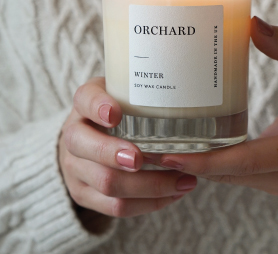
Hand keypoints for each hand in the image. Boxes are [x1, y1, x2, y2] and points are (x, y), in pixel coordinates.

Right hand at [59, 77, 196, 217]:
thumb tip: (183, 89)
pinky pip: (115, 208)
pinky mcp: (84, 194)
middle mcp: (73, 136)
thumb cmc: (116, 113)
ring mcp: (75, 168)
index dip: (98, 107)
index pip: (85, 99)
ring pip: (107, 184)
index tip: (115, 114)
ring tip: (183, 181)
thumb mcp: (120, 94)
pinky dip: (148, 203)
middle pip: (86, 147)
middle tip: (150, 158)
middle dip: (116, 154)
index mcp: (84, 105)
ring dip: (149, 185)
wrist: (86, 140)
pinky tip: (173, 194)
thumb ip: (141, 90)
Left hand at [154, 17, 277, 195]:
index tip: (170, 156)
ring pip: (231, 178)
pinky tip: (193, 149)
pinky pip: (237, 174)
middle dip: (191, 166)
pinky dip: (214, 165)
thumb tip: (253, 27)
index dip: (206, 161)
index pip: (245, 163)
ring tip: (164, 152)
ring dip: (199, 167)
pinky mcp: (274, 173)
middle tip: (153, 153)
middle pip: (229, 175)